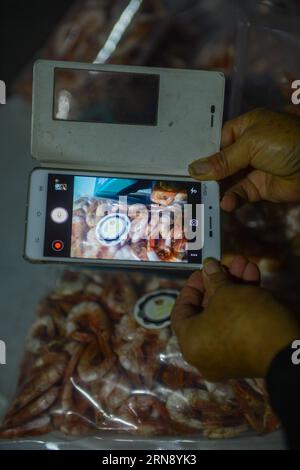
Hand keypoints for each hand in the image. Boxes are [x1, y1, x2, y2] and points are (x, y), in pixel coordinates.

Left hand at [171, 257, 299, 380]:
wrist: (287, 347)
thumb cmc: (244, 318)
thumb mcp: (227, 292)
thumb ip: (214, 278)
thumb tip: (208, 267)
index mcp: (190, 343)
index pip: (181, 311)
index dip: (192, 287)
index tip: (203, 272)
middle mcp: (204, 354)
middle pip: (206, 310)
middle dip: (219, 282)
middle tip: (227, 264)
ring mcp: (227, 356)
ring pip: (226, 315)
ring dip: (235, 287)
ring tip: (245, 264)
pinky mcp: (247, 353)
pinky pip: (239, 325)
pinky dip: (244, 303)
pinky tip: (254, 277)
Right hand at [189, 109, 299, 210]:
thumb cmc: (285, 143)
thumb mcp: (251, 144)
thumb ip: (222, 159)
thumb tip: (194, 169)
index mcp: (245, 127)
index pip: (218, 140)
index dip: (203, 153)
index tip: (185, 165)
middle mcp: (247, 147)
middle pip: (220, 162)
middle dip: (207, 174)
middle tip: (189, 185)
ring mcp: (253, 168)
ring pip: (228, 180)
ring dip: (217, 189)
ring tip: (204, 197)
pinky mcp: (259, 188)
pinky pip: (240, 193)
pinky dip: (232, 199)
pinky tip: (226, 203)